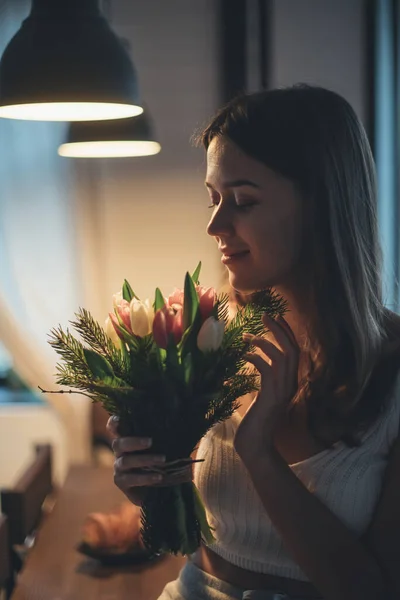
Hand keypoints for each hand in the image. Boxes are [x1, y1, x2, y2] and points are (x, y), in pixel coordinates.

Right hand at [107, 416, 166, 505]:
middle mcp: (120, 451)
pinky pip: (131, 479)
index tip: (120, 419)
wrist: (161, 487)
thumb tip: (176, 424)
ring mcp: (118, 467)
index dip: (114, 422)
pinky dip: (146, 477)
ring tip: (162, 459)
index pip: (113, 427)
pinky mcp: (121, 482)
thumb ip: (162, 435)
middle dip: (134, 442)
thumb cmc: (161, 460)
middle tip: (150, 442)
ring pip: (125, 461)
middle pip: (118, 443)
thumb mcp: (162, 446)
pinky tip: (159, 477)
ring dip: (145, 460)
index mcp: (127, 438)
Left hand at [233, 313, 298, 463]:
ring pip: (283, 355)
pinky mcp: (271, 394)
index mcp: (288, 383)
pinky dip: (255, 357)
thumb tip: (250, 361)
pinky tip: (242, 355)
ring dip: (265, 341)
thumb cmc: (253, 424)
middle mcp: (290, 384)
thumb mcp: (259, 397)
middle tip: (265, 315)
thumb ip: (261, 381)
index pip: (294, 352)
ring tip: (248, 335)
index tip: (275, 318)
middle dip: (279, 329)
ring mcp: (282, 389)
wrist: (255, 446)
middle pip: (292, 348)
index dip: (286, 333)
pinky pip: (266, 367)